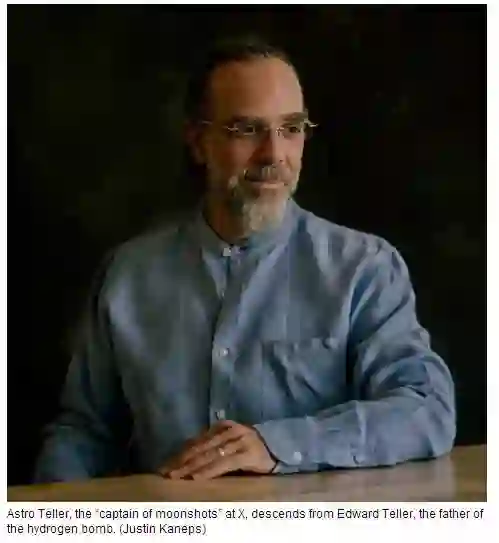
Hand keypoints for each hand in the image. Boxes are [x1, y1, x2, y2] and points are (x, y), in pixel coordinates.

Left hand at [158, 420, 276, 479]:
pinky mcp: (246, 454)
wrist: (279, 446)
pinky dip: (208, 471)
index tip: (165, 465)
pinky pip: (223, 464)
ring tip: (176, 476)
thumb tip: (187, 456)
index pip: (196, 441)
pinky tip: (197, 477)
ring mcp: (238, 441)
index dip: (180, 453)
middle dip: (181, 461)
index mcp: (222, 426)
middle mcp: (228, 431)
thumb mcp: (230, 442)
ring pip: (208, 456)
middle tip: (165, 472)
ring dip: (190, 467)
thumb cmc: (250, 447)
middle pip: (199, 448)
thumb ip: (213, 445)